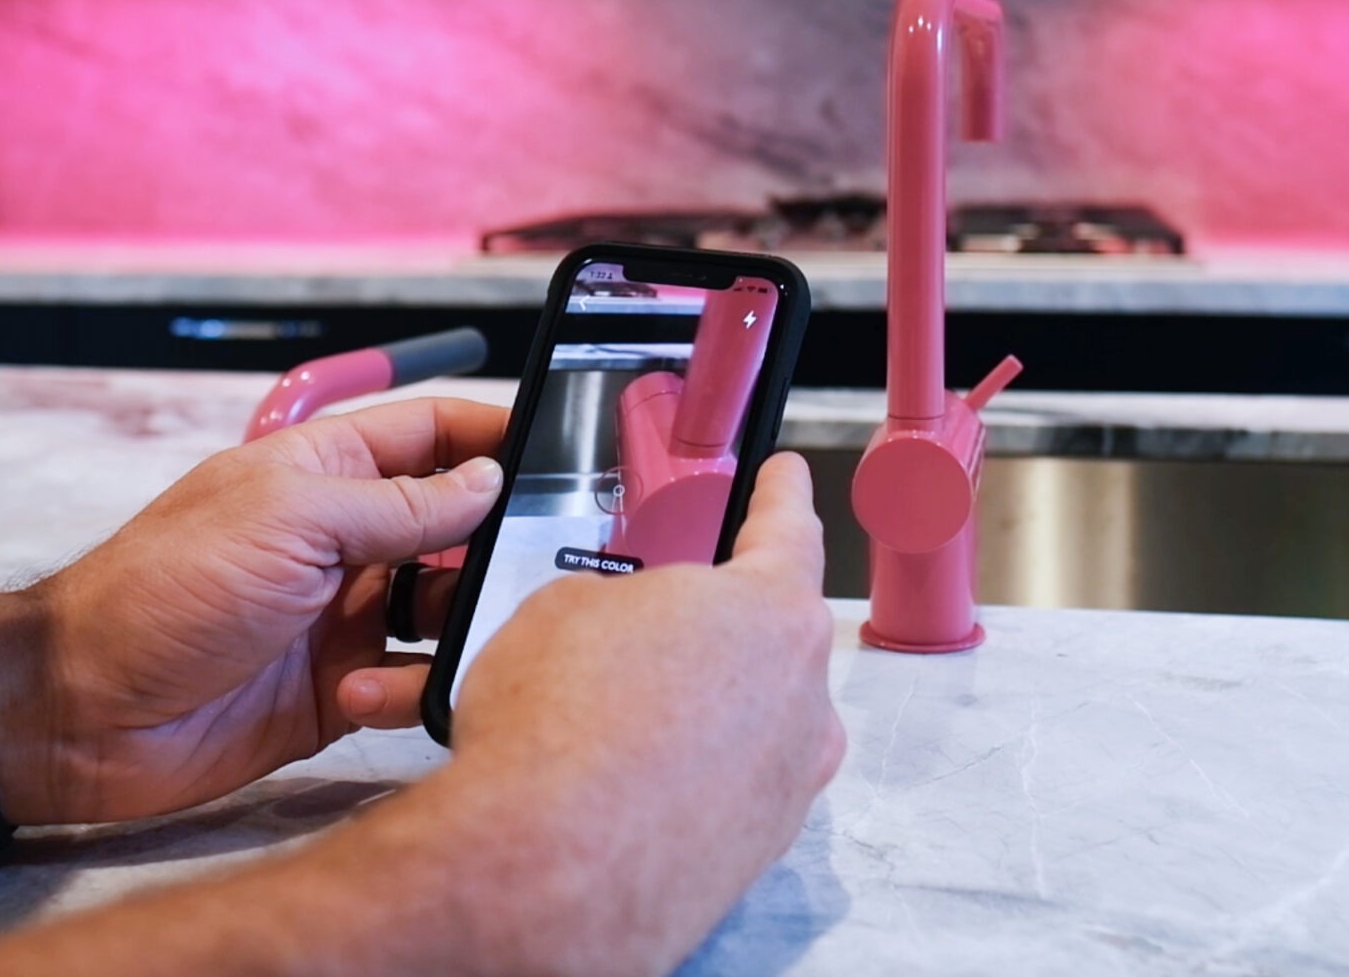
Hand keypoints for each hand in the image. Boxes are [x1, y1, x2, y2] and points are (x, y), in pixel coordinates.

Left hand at [0, 397, 507, 825]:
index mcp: (329, 472)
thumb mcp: (289, 522)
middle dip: (499, 548)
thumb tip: (491, 482)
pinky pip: (414, 682)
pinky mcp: (346, 689)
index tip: (571, 457)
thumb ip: (398, 504)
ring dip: (461, 626)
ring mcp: (349, 614)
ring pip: (450, 611)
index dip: (499, 439)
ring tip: (459, 641)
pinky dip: (408, 689)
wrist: (80, 712)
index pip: (435, 435)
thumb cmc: (169, 589)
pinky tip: (363, 694)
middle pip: (460, 528)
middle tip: (541, 570)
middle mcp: (348, 539)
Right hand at [396, 451, 846, 972]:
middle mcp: (804, 702)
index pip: (787, 530)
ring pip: (749, 721)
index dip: (780, 495)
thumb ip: (621, 600)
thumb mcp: (562, 609)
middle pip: (768, 639)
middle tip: (651, 633)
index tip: (786, 478)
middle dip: (712, 631)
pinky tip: (622, 782)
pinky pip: (727, 788)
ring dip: (697, 713)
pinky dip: (686, 779)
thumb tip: (624, 627)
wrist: (544, 869)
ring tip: (612, 725)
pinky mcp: (756, 851)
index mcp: (772, 614)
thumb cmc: (556, 729)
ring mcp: (787, 784)